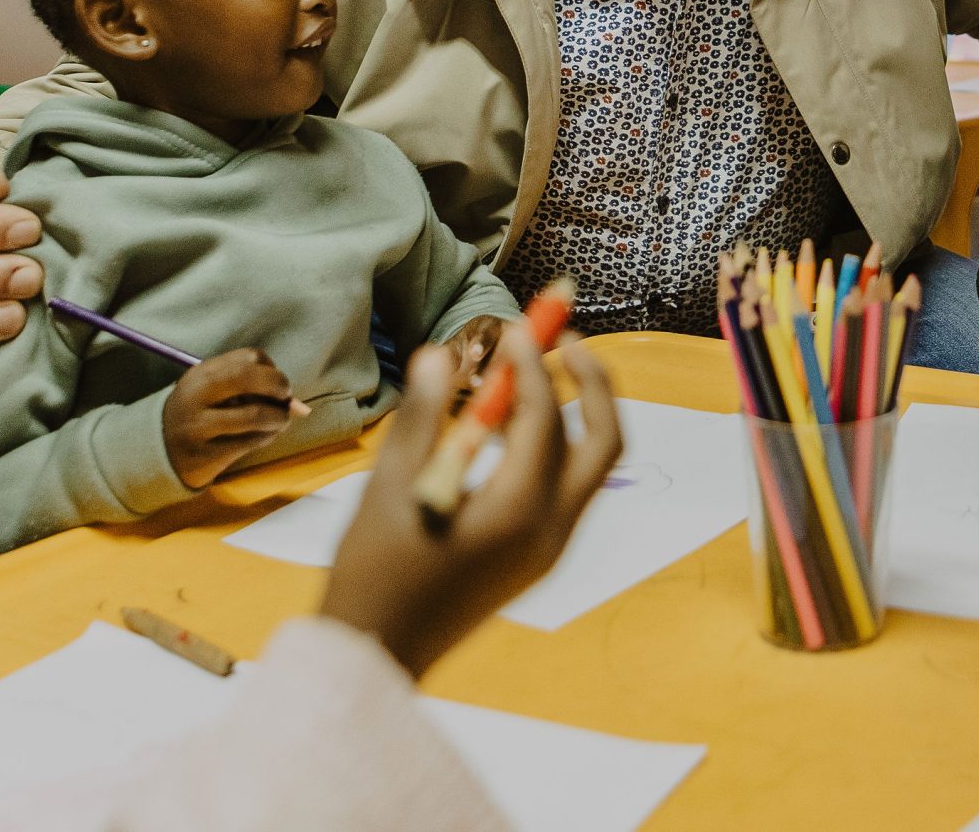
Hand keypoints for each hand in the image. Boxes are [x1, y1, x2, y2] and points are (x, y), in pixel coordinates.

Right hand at [161, 349, 300, 486]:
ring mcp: (199, 426)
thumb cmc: (199, 413)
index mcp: (201, 374)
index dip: (271, 368)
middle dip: (278, 386)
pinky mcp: (205, 454)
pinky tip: (264, 436)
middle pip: (248, 376)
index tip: (274, 382)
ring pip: (255, 415)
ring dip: (279, 418)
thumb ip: (252, 388)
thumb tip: (299, 405)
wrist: (160, 450)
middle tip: (286, 398)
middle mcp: (197, 396)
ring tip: (280, 421)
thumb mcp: (214, 392)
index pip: (249, 357)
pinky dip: (267, 437)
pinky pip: (250, 442)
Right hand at [321, 327, 622, 678]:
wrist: (380, 652)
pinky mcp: (539, 556)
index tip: (514, 326)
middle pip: (605, 440)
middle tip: (565, 339)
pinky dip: (553, 446)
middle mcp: (551, 531)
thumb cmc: (373, 571)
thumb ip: (420, 417)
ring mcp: (551, 547)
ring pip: (592, 464)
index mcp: (517, 513)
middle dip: (594, 383)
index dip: (532, 362)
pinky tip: (506, 423)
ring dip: (575, 412)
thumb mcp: (389, 487)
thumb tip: (437, 354)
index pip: (545, 417)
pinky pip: (566, 487)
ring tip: (525, 373)